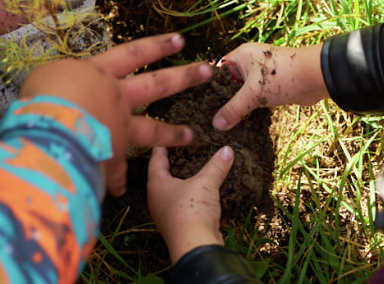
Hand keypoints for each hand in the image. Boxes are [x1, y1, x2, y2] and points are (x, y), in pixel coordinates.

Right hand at [20, 33, 212, 196]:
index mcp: (100, 73)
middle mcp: (116, 97)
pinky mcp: (111, 155)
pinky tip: (117, 190)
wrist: (49, 127)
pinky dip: (115, 180)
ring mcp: (118, 127)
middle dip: (184, 77)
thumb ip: (60, 80)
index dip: (156, 46)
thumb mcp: (49, 76)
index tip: (180, 40)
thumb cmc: (44, 94)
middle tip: (207, 72)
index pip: (133, 54)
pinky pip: (116, 170)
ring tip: (191, 136)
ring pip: (152, 130)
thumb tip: (58, 85)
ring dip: (172, 134)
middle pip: (157, 84)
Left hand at [147, 145, 233, 263]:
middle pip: (163, 177)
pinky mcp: (182, 226)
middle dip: (172, 165)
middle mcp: (158, 200)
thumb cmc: (192, 211)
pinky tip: (208, 196)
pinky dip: (197, 200)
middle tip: (181, 151)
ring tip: (196, 172)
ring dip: (186, 184)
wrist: (196, 246)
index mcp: (157, 186)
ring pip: (176, 194)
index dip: (161, 146)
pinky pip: (188, 208)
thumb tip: (227, 150)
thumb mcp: (206, 183)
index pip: (156, 160)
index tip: (165, 137)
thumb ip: (216, 166)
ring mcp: (169, 215)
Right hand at [212, 43, 326, 130]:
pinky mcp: (273, 86)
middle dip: (225, 100)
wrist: (316, 77)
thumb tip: (216, 125)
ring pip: (245, 92)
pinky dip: (253, 108)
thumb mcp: (253, 94)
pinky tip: (245, 124)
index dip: (210, 87)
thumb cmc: (281, 77)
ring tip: (226, 125)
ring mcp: (262, 74)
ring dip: (240, 106)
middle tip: (212, 120)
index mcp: (241, 55)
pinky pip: (257, 98)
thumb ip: (234, 109)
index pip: (218, 71)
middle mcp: (249, 62)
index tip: (201, 105)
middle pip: (230, 83)